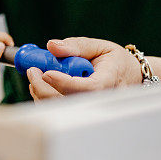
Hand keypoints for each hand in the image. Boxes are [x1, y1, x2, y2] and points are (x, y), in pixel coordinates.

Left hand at [26, 37, 141, 100]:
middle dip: (44, 88)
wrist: (128, 78)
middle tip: (32, 71)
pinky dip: (44, 98)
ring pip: (61, 109)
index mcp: (109, 81)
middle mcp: (100, 100)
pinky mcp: (79, 113)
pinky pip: (59, 111)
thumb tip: (52, 46)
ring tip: (36, 75)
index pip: (88, 87)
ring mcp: (90, 109)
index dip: (65, 83)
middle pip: (69, 102)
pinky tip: (42, 84)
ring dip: (41, 92)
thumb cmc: (115, 62)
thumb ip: (77, 45)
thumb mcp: (100, 46)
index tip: (46, 73)